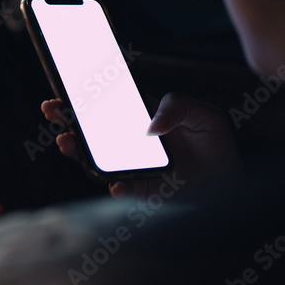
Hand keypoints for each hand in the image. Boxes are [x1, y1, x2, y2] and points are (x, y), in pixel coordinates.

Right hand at [40, 93, 240, 198]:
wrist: (232, 190)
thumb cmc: (219, 150)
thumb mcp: (206, 117)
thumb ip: (180, 107)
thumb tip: (150, 124)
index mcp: (142, 121)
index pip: (108, 107)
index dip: (85, 99)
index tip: (67, 90)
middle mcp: (130, 145)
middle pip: (91, 131)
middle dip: (67, 120)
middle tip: (52, 109)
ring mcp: (131, 169)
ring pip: (96, 160)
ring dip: (78, 151)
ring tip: (67, 141)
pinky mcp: (141, 193)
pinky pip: (122, 192)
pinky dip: (117, 189)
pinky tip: (117, 185)